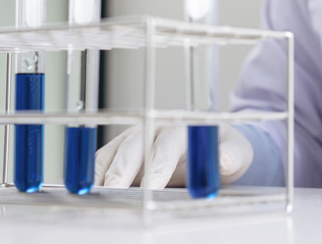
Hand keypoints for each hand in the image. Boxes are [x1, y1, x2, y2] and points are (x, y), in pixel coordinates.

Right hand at [95, 123, 253, 188]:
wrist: (215, 144)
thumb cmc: (222, 148)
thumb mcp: (235, 152)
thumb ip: (229, 157)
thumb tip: (224, 161)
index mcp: (181, 128)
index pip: (166, 147)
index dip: (157, 167)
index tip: (151, 187)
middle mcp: (155, 129)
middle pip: (133, 147)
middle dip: (122, 171)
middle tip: (113, 192)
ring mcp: (136, 138)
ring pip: (114, 152)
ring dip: (102, 172)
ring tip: (91, 194)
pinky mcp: (123, 151)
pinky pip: (104, 161)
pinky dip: (93, 173)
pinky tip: (86, 191)